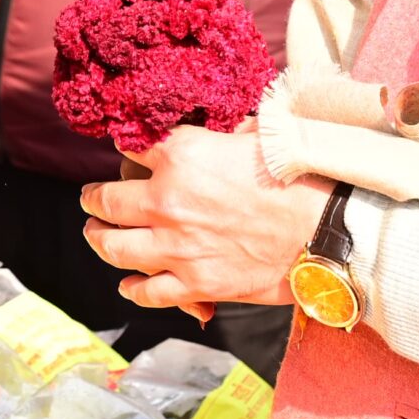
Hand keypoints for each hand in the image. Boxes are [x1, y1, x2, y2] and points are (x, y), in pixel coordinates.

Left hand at [78, 125, 330, 312]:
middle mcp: (166, 200)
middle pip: (104, 201)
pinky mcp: (194, 285)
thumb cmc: (298, 178)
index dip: (123, 147)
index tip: (121, 151)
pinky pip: (147, 292)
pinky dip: (133, 289)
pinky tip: (128, 284)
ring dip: (98, 240)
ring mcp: (176, 247)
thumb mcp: (253, 136)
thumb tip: (216, 126)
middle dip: (93, 199)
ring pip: (113, 247)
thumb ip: (220, 134)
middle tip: (90, 200)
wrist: (328, 230)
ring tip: (96, 235)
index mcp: (180, 154)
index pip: (129, 146)